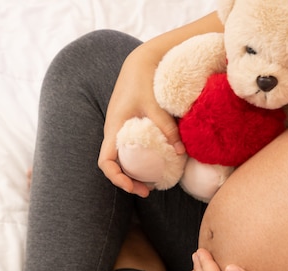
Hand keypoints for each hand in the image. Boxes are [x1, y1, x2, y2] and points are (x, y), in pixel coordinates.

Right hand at [99, 45, 183, 197]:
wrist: (140, 61)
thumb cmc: (143, 80)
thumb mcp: (154, 104)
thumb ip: (166, 127)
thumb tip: (182, 152)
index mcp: (114, 129)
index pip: (105, 162)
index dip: (116, 178)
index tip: (132, 186)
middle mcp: (113, 132)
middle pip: (113, 165)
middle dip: (128, 181)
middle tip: (148, 191)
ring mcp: (120, 129)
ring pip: (121, 158)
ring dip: (134, 172)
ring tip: (153, 182)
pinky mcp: (128, 125)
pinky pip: (129, 148)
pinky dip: (140, 159)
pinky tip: (157, 161)